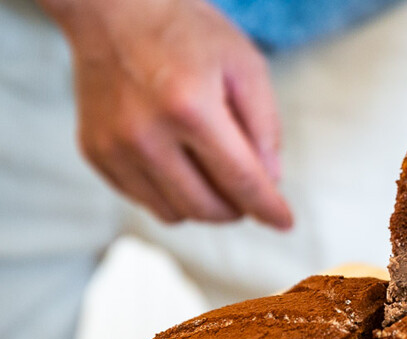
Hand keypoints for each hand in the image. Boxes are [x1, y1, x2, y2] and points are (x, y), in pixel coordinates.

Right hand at [39, 0, 291, 227]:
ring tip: (212, 169)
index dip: (268, 208)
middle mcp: (147, 134)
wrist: (111, 9)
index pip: (240, 180)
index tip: (285, 223)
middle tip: (248, 188)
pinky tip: (179, 161)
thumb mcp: (244, 64)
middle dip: (238, 208)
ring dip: (205, 205)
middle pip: (208, 208)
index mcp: (191, 108)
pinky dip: (172, 194)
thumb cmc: (187, 34)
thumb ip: (265, 125)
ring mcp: (115, 147)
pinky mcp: (96, 153)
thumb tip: (270, 181)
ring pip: (176, 213)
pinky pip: (146, 201)